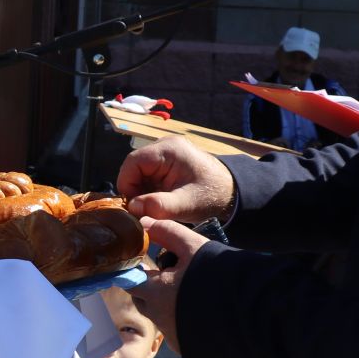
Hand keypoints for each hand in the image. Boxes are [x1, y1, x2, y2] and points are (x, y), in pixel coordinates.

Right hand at [117, 138, 233, 223]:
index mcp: (168, 149)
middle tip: (142, 211)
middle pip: (134, 167)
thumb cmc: (211, 195)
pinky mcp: (166, 163)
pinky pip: (147, 176)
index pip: (132, 163)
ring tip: (151, 208)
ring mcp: (165, 153)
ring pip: (139, 173)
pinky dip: (148, 190)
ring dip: (141, 192)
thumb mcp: (187, 204)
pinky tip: (157, 202)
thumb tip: (133, 207)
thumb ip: (160, 205)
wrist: (231, 192)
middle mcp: (164, 146)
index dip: (127, 185)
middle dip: (134, 190)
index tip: (132, 207)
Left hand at [129, 217, 208, 355]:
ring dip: (167, 303)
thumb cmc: (220, 274)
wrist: (254, 309)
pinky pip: (175, 330)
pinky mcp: (186, 347)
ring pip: (159, 315)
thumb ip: (166, 232)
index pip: (130, 281)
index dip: (137, 270)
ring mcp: (173, 336)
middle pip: (143, 300)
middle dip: (151, 287)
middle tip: (171, 275)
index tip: (147, 264)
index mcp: (155, 293)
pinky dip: (181, 320)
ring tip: (190, 291)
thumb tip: (145, 223)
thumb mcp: (193, 246)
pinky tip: (199, 310)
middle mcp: (159, 318)